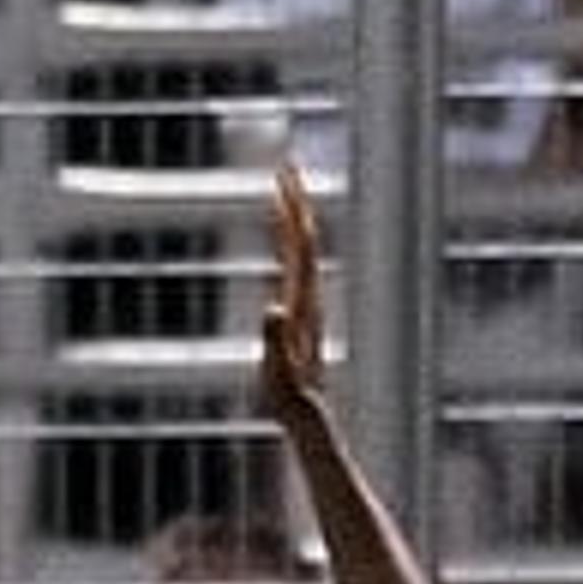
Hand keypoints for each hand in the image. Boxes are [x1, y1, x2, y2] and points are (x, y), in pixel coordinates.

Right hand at [258, 160, 330, 423]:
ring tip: (282, 189)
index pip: (299, 246)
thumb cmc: (291, 400)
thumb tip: (273, 308)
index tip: (282, 178)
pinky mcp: (299, 314)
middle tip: (285, 165)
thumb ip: (276, 341)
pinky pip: (295, 266)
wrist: (309, 418)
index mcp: (302, 302)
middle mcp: (308, 298)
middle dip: (295, 201)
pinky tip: (282, 237)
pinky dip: (287, 242)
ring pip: (302, 250)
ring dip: (293, 217)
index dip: (291, 211)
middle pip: (305, 239)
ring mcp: (305, 304)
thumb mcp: (278, 372)